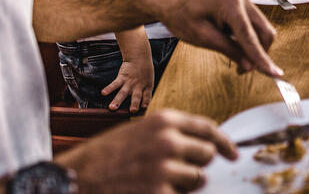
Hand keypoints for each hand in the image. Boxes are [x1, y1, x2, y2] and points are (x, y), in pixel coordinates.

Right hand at [56, 109, 236, 193]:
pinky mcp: (160, 193)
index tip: (233, 154)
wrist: (75, 179)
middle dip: (198, 164)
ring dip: (185, 184)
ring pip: (198, 178)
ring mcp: (164, 168)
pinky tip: (149, 190)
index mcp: (163, 121)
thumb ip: (171, 134)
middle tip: (176, 170)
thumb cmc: (106, 157)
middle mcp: (168, 140)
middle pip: (207, 154)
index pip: (207, 128)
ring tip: (156, 181)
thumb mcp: (140, 132)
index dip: (224, 142)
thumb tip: (205, 146)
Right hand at [102, 57, 154, 111]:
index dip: (146, 102)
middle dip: (134, 104)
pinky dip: (109, 88)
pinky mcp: (122, 77)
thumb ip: (146, 92)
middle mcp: (138, 86)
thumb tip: (144, 106)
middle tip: (132, 111)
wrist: (140, 57)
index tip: (143, 108)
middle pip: (136, 96)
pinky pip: (115, 83)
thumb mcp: (149, 81)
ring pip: (123, 92)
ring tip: (112, 108)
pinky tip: (103, 93)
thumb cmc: (145, 71)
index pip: (147, 97)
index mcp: (147, 87)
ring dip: (117, 100)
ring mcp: (130, 82)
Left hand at [154, 0, 281, 76]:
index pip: (252, 38)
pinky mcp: (240, 7)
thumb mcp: (203, 37)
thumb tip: (249, 66)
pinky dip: (249, 41)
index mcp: (232, 5)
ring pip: (261, 30)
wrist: (170, 0)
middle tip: (242, 70)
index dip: (262, 59)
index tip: (275, 75)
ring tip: (237, 62)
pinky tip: (235, 49)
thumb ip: (229, 50)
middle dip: (260, 54)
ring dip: (254, 48)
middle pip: (265, 32)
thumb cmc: (181, 15)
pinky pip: (253, 27)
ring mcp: (243, 3)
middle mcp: (243, 1)